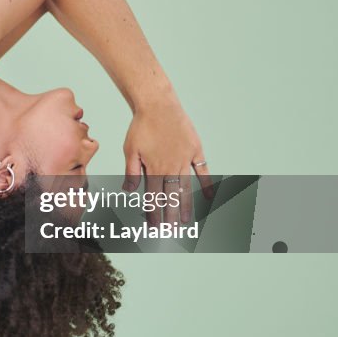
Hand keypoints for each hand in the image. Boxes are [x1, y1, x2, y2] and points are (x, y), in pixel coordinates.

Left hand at [122, 92, 211, 224]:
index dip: (153, 213)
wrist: (158, 105)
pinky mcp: (195, 150)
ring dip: (186, 205)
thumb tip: (128, 191)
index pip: (153, 197)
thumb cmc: (141, 127)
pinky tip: (209, 197)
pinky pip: (203, 170)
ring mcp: (185, 159)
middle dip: (170, 215)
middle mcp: (170, 166)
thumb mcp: (130, 150)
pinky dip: (207, 184)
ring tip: (185, 220)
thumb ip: (131, 171)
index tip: (154, 227)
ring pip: (186, 187)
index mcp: (154, 168)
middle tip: (170, 231)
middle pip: (171, 196)